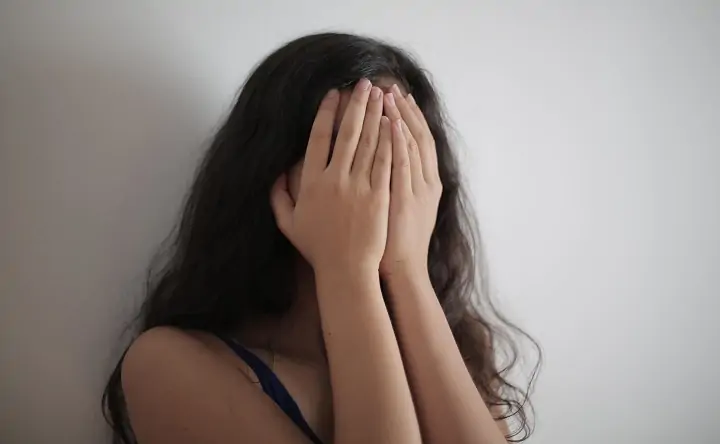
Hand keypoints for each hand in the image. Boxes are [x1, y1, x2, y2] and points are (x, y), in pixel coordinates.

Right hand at [270, 80, 392, 273]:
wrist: (346, 269)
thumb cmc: (318, 248)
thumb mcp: (288, 223)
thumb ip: (278, 196)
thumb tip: (275, 173)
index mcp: (311, 182)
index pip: (318, 138)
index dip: (327, 112)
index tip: (334, 94)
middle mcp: (334, 179)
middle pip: (346, 133)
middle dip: (356, 104)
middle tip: (364, 83)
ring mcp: (358, 186)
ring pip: (367, 142)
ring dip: (375, 115)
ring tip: (381, 94)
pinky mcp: (379, 195)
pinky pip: (384, 161)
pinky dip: (389, 139)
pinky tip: (393, 122)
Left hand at [380, 85, 441, 277]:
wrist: (401, 269)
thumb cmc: (394, 242)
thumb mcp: (404, 209)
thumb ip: (397, 184)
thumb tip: (384, 162)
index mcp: (425, 181)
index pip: (417, 139)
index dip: (407, 115)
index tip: (395, 95)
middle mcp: (425, 180)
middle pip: (416, 135)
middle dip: (402, 108)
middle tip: (390, 85)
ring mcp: (416, 188)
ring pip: (411, 144)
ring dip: (399, 117)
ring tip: (387, 93)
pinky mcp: (405, 197)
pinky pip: (402, 164)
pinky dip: (398, 141)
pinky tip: (390, 121)